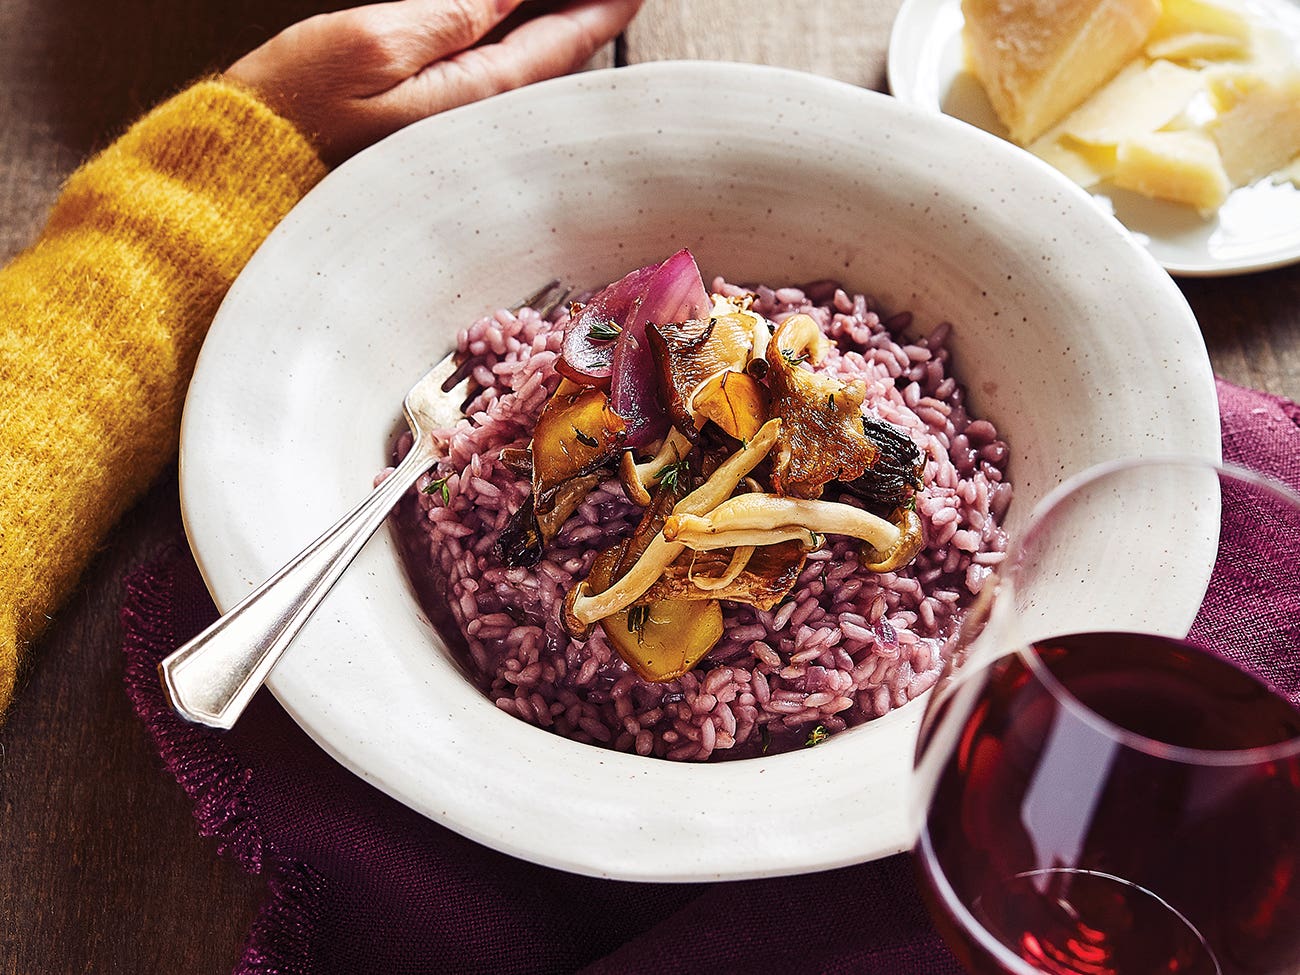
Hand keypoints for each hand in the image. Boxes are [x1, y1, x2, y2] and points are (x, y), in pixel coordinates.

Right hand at [226, 0, 642, 163]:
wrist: (246, 177)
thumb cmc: (297, 113)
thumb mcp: (373, 43)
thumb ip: (450, 15)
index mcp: (476, 98)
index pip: (565, 42)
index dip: (604, 7)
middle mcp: (477, 121)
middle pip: (557, 59)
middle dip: (587, 17)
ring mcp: (455, 129)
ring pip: (528, 70)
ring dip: (558, 30)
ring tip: (583, 5)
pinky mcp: (429, 130)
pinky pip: (494, 81)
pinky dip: (519, 48)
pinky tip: (522, 29)